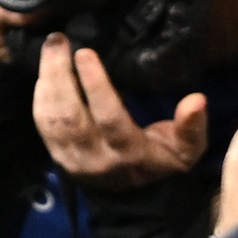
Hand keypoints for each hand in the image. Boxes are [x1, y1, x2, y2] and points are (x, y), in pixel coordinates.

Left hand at [33, 36, 207, 181]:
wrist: (134, 196)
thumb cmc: (160, 160)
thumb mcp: (185, 150)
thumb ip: (192, 127)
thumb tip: (197, 99)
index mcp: (128, 153)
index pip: (108, 118)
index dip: (95, 85)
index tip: (85, 53)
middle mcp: (94, 157)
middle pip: (69, 116)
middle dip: (59, 75)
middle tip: (58, 40)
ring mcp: (72, 159)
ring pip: (51, 119)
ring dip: (46, 81)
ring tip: (51, 48)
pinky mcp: (57, 156)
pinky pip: (42, 125)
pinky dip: (40, 96)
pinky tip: (45, 72)